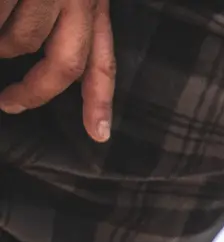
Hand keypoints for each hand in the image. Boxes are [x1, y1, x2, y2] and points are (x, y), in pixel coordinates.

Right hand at [0, 0, 114, 141]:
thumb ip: (63, 24)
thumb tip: (41, 62)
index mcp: (93, 4)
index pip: (101, 62)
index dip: (100, 100)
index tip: (99, 134)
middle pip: (65, 65)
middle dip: (34, 92)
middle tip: (9, 103)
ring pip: (21, 41)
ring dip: (1, 46)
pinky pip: (0, 16)